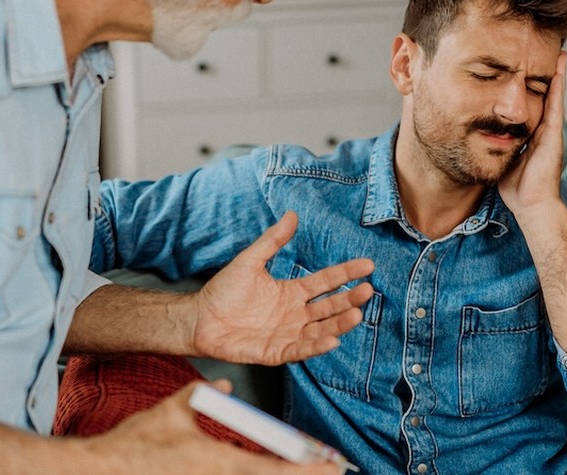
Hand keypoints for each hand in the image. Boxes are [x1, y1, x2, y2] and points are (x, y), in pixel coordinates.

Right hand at [83, 380, 341, 474]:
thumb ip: (203, 394)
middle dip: (301, 473)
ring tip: (302, 467)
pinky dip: (251, 471)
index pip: (277, 468)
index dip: (308, 469)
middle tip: (327, 468)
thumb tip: (224, 385)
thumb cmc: (139, 444)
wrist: (108, 469)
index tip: (332, 467)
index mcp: (223, 461)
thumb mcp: (174, 411)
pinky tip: (257, 466)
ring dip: (275, 472)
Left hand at [191, 212, 373, 365]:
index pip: (325, 282)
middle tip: (367, 290)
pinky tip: (331, 340)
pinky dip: (316, 346)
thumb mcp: (250, 261)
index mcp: (291, 292)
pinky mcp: (276, 352)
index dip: (346, 273)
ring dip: (339, 323)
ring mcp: (287, 333)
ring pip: (320, 329)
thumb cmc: (223, 291)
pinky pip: (300, 349)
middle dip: (349, 299)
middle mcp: (294, 313)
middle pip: (329, 306)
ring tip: (356, 314)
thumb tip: (291, 215)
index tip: (367, 265)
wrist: (199, 318)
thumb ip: (272, 241)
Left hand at [499, 50, 566, 216]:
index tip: (523, 68)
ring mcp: (550, 131)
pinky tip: (559, 67)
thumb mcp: (501, 158)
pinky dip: (559, 85)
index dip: (527, 87)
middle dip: (543, 75)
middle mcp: (541, 129)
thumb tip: (477, 136)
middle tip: (544, 51)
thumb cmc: (516, 188)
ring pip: (552, 95)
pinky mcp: (553, 134)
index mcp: (530, 135)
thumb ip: (495, 145)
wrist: (531, 206)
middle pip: (542, 95)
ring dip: (556, 73)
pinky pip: (556, 103)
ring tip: (557, 51)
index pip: (529, 104)